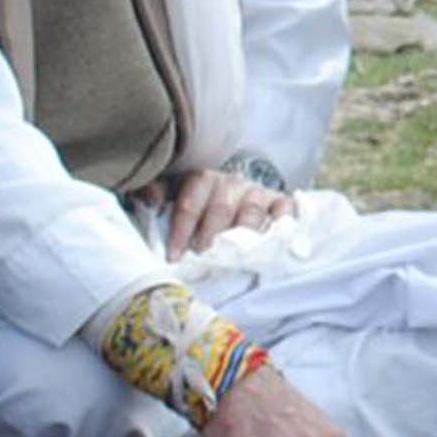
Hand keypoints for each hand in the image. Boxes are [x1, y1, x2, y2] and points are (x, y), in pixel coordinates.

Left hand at [158, 164, 293, 257]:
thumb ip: (151, 191)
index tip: (175, 255)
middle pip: (221, 208)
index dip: (182, 230)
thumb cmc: (195, 202)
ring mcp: (255, 192)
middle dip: (211, 234)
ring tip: (235, 256)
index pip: (190, 204)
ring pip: (251, 211)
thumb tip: (151, 199)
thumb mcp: (167, 193)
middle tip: (204, 255)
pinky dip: (284, 219)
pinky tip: (278, 235)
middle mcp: (230, 183)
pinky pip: (285, 207)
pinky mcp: (277, 201)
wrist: (227, 194)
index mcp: (200, 180)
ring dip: (242, 234)